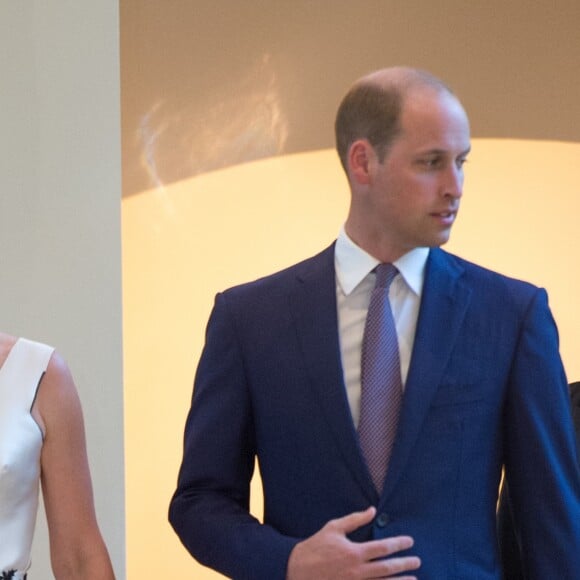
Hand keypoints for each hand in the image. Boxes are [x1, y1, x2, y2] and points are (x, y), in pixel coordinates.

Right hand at [286, 506, 419, 579]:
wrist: (297, 570)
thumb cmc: (316, 547)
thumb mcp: (334, 528)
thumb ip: (355, 520)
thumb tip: (372, 510)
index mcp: (354, 552)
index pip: (383, 547)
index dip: (399, 544)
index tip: (410, 542)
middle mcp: (357, 571)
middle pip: (387, 568)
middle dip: (404, 564)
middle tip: (417, 561)